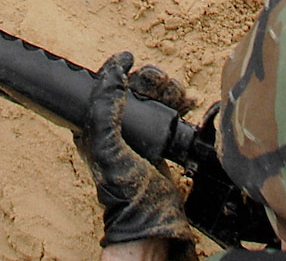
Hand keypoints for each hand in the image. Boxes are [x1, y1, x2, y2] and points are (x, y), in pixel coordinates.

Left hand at [73, 53, 194, 255]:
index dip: (120, 70)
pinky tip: (188, 102)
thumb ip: (105, 108)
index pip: (107, 85)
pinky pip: (171, 112)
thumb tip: (114, 73)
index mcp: (96, 124)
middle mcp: (116, 126)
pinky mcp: (160, 143)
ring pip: (155, 97)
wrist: (153, 224)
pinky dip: (181, 103)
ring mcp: (140, 134)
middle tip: (164, 83)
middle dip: (152, 79)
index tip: (132, 61)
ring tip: (181, 95)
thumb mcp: (106, 146)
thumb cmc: (124, 192)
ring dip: (170, 88)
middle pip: (136, 87)